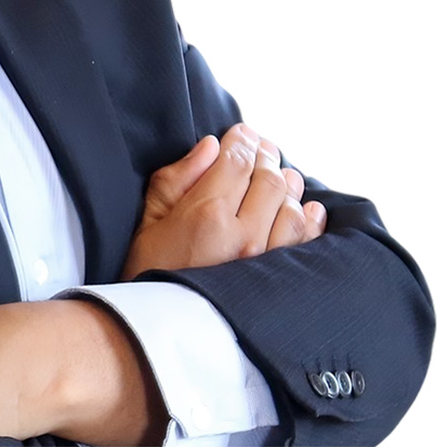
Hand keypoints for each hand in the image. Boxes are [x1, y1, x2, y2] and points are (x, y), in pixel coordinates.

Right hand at [122, 123, 326, 278]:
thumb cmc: (148, 270)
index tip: (241, 132)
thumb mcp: (150, 218)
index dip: (241, 140)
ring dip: (288, 183)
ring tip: (281, 171)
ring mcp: (265, 261)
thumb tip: (210, 147)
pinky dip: (312, 220)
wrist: (162, 329)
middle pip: (267, 179)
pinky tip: (309, 206)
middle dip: (265, 155)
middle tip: (261, 146)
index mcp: (206, 213)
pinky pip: (306, 243)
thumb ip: (178, 178)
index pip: (236, 161)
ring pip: (291, 207)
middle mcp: (243, 235)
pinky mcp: (278, 283)